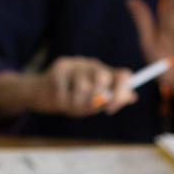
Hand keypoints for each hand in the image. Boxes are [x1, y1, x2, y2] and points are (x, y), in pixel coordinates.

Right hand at [0, 57, 140, 118]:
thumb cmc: (70, 99)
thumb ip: (110, 99)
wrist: (41, 94)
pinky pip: (66, 88)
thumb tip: (133, 96)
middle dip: (94, 98)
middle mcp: (92, 64)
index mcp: (103, 73)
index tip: (110, 109)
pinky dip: (62, 100)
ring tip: (68, 104)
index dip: (120, 93)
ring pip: (83, 86)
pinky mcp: (61, 66)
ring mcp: (76, 64)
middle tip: (84, 107)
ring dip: (75, 102)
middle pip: (102, 77)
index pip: (122, 76)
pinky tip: (58, 97)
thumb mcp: (92, 103)